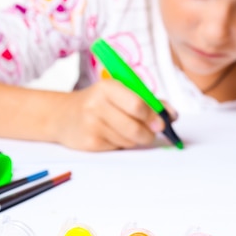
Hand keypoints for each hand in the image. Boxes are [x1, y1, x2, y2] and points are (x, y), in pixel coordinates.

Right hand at [53, 79, 175, 150]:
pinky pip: (118, 148)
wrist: (63, 115)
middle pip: (135, 126)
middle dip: (149, 133)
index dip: (154, 116)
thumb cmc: (99, 102)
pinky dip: (122, 144)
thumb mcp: (120, 92)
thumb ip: (148, 100)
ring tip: (126, 130)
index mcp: (108, 87)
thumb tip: (172, 115)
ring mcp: (92, 125)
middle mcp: (97, 105)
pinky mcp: (89, 143)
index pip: (137, 104)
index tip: (162, 122)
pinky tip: (113, 135)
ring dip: (135, 139)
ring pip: (129, 140)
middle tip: (153, 132)